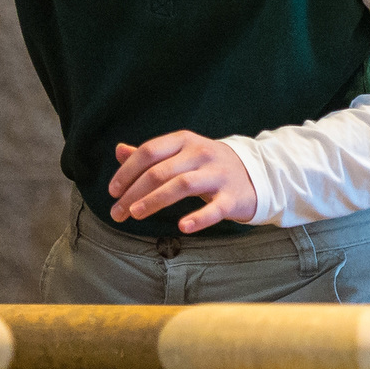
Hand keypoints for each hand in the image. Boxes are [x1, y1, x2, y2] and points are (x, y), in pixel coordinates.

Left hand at [108, 133, 255, 232]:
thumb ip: (152, 154)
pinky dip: (198, 218)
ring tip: (135, 214)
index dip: (127, 171)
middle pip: (160, 171)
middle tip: (117, 212)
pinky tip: (182, 227)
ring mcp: (218, 174)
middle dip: (133, 192)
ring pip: (182, 185)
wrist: (257, 174)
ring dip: (155, 200)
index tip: (113, 191)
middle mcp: (201, 153)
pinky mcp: (233, 197)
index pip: (149, 151)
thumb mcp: (182, 153)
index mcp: (185, 141)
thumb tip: (118, 150)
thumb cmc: (209, 166)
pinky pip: (214, 208)